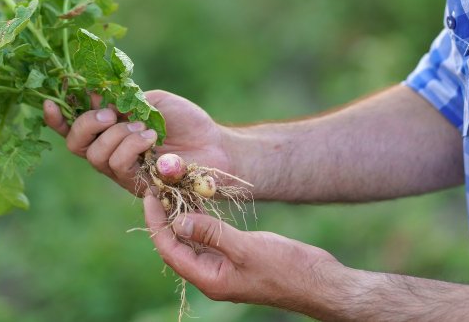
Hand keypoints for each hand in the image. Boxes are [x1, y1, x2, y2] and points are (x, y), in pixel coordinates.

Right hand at [43, 89, 233, 194]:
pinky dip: (133, 146)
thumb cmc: (185, 122)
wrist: (217, 147)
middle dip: (87, 124)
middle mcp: (110, 152)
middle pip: (76, 144)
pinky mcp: (137, 185)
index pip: (73, 127)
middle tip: (111, 114)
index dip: (57, 118)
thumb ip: (123, 99)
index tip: (50, 101)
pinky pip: (119, 166)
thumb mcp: (151, 100)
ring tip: (145, 128)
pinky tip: (153, 138)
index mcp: (109, 129)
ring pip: (96, 157)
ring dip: (118, 136)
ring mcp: (122, 172)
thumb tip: (97, 98)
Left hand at [142, 194, 340, 312]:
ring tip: (172, 188)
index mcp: (209, 279)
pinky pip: (210, 237)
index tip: (149, 195)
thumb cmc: (287, 269)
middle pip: (176, 245)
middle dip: (164, 217)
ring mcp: (224, 266)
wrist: (319, 283)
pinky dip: (202, 219)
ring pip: (193, 239)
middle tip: (157, 186)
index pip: (170, 250)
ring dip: (182, 216)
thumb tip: (178, 222)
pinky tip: (198, 199)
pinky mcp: (236, 256)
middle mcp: (212, 274)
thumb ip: (212, 235)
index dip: (156, 223)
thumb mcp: (247, 249)